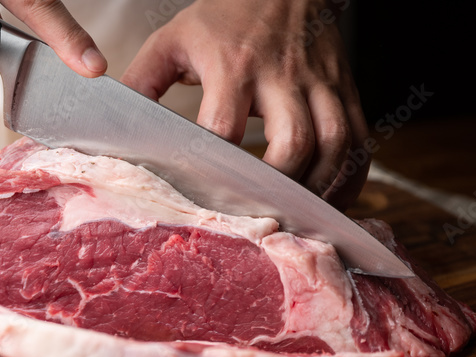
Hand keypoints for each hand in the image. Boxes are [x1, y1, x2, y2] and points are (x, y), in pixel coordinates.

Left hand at [121, 0, 368, 210]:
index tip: (204, 195)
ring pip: (335, 144)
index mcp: (234, 66)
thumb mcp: (174, 40)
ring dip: (318, 188)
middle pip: (293, 142)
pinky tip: (333, 202)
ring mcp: (321, 84)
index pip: (225, 126)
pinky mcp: (346, 90)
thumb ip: (142, 82)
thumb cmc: (225, 18)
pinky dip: (351, 177)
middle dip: (276, 186)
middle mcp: (283, 77)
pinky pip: (360, 139)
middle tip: (258, 214)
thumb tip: (115, 127)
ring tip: (298, 217)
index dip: (215, 167)